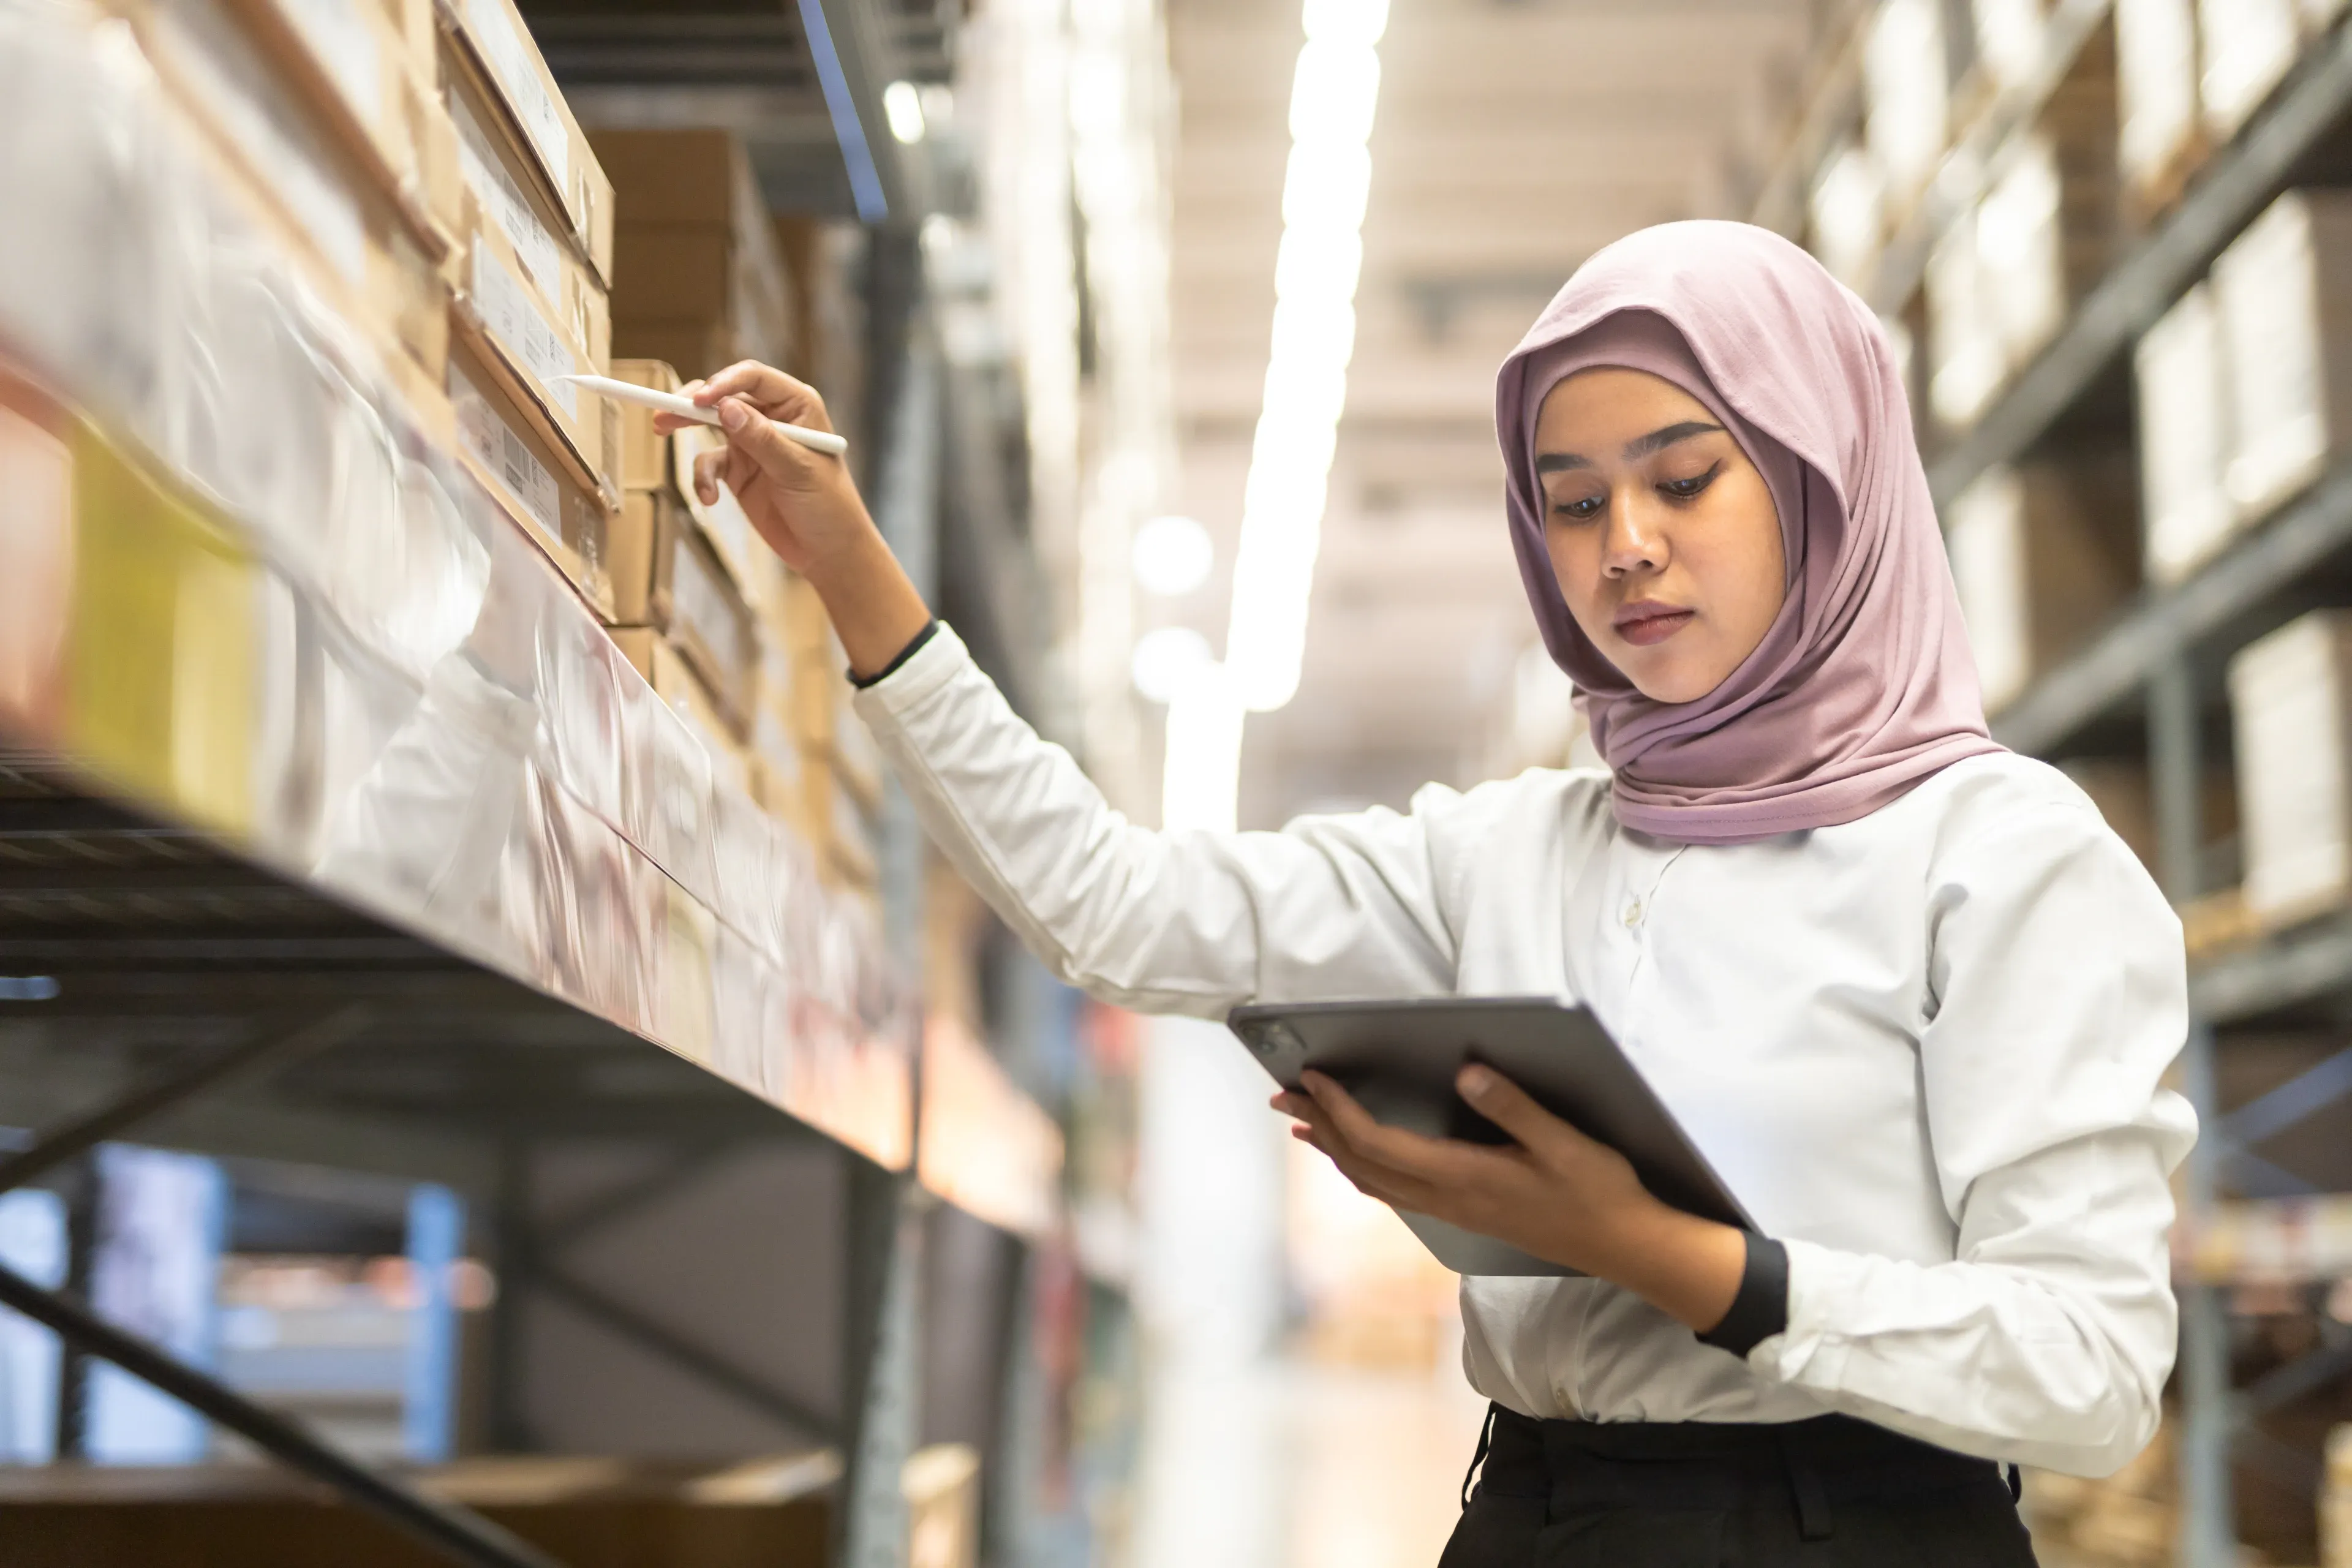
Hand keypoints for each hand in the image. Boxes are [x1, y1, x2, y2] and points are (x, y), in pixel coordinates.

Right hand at [656, 362, 858, 571]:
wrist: (829, 551)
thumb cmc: (829, 505)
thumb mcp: (797, 470)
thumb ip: (761, 439)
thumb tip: (725, 408)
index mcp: (797, 405)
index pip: (753, 379)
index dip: (723, 383)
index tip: (698, 399)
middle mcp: (773, 418)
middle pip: (725, 397)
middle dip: (694, 402)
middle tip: (664, 410)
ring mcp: (753, 443)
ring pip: (711, 425)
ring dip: (686, 428)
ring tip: (661, 430)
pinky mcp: (739, 471)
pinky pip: (710, 464)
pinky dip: (703, 478)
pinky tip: (709, 498)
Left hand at [1275, 1065, 1746, 1334]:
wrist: (1627, 1249)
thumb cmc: (1600, 1192)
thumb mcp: (1565, 1142)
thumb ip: (1514, 1107)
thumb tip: (1466, 1074)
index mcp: (1465, 1178)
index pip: (1379, 1144)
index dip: (1340, 1111)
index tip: (1313, 1078)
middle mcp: (1449, 1200)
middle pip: (1363, 1164)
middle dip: (1320, 1127)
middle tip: (1282, 1096)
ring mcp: (1456, 1213)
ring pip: (1374, 1182)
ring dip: (1335, 1150)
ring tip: (1306, 1124)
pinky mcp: (1467, 1216)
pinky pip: (1396, 1192)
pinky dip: (1365, 1168)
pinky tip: (1362, 1158)